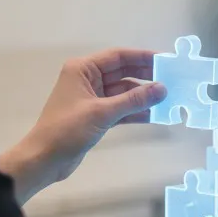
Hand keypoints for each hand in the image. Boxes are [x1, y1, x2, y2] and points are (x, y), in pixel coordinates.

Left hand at [0, 49, 165, 203]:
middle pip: (122, 73)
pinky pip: (120, 109)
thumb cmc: (67, 130)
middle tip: (172, 80)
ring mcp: (91, 98)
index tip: (166, 61)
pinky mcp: (95, 116)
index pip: (118, 57)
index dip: (143, 57)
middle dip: (146, 77)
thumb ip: (133, 100)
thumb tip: (162, 88)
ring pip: (123, 92)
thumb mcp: (102, 113)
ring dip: (142, 96)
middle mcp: (87, 80)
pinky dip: (135, 111)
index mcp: (82, 70)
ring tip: (168, 99)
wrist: (44, 159)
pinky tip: (154, 115)